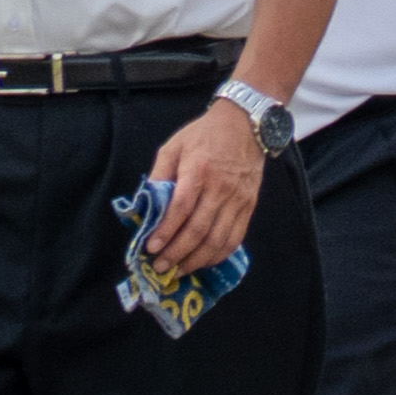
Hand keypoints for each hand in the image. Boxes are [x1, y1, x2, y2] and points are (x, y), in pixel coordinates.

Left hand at [140, 101, 264, 274]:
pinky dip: (219, 254)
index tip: (150, 248)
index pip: (181, 208)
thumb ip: (159, 176)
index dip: (165, 231)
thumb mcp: (173, 147)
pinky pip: (236, 236)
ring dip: (197, 259)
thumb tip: (146, 207)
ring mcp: (238, 199)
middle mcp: (221, 188)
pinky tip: (204, 261)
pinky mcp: (249, 205)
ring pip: (219, 238)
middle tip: (160, 268)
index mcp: (198, 171)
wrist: (246, 124)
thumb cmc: (204, 134)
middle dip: (177, 253)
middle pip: (199, 229)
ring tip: (179, 270)